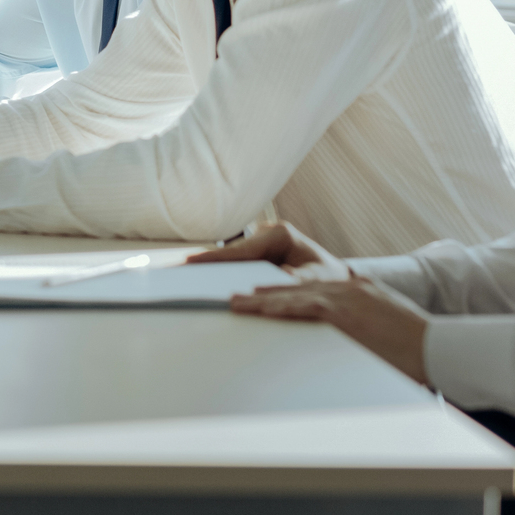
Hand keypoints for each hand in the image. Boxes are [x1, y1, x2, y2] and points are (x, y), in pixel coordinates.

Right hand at [187, 222, 350, 281]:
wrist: (337, 277)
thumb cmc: (330, 279)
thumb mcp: (320, 281)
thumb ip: (301, 279)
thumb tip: (284, 275)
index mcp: (281, 235)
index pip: (242, 250)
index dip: (215, 258)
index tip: (190, 263)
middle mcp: (269, 232)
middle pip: (232, 251)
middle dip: (207, 261)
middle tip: (178, 269)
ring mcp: (263, 240)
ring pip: (232, 256)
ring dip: (213, 267)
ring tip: (184, 274)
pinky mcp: (260, 250)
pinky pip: (237, 261)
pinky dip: (223, 270)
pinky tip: (203, 278)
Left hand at [228, 276, 430, 385]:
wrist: (438, 346)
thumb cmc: (418, 345)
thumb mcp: (388, 324)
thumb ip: (365, 321)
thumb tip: (352, 328)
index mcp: (358, 291)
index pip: (312, 289)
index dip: (284, 291)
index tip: (262, 294)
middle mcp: (349, 288)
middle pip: (296, 288)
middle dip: (265, 293)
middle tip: (236, 296)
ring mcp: (346, 298)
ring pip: (293, 295)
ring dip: (262, 300)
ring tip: (237, 304)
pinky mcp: (346, 312)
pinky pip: (305, 307)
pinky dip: (281, 307)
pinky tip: (260, 309)